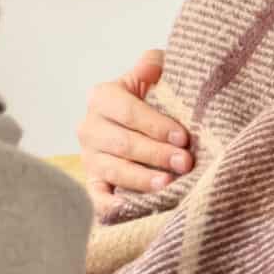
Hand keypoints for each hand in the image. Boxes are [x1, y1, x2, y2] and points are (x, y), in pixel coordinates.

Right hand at [77, 48, 193, 216]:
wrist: (137, 125)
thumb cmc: (150, 100)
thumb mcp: (151, 77)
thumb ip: (153, 65)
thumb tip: (154, 63)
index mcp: (102, 97)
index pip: (128, 111)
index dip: (155, 125)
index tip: (183, 137)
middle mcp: (89, 127)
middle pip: (122, 143)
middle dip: (155, 154)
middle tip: (185, 162)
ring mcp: (89, 157)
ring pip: (113, 170)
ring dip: (141, 179)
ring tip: (167, 185)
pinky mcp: (93, 182)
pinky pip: (97, 197)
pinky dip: (110, 206)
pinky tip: (130, 209)